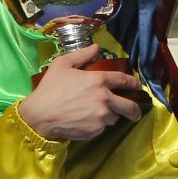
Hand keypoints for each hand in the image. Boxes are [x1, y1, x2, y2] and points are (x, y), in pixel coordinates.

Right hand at [17, 44, 143, 141]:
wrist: (39, 115)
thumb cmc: (50, 88)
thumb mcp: (62, 65)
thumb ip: (82, 55)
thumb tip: (96, 47)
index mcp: (99, 80)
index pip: (124, 81)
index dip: (134, 84)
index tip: (138, 87)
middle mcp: (104, 99)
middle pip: (130, 106)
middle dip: (135, 110)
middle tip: (135, 112)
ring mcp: (101, 116)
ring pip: (114, 117)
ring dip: (110, 115)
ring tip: (95, 113)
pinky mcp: (96, 130)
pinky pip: (103, 128)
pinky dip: (98, 125)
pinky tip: (85, 120)